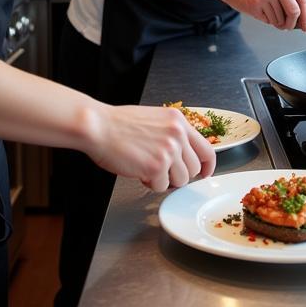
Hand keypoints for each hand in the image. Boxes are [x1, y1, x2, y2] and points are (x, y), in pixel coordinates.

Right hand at [84, 104, 215, 190]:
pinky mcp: (157, 166)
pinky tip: (137, 169)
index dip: (207, 166)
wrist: (98, 126)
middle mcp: (177, 134)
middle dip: (178, 174)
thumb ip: (171, 134)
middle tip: (160, 170)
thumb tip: (182, 155)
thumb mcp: (154, 120)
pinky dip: (149, 183)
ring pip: (180, 180)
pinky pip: (161, 186)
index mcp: (178, 121)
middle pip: (194, 169)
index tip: (204, 174)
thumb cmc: (118, 124)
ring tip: (146, 167)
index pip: (207, 149)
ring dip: (164, 179)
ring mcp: (169, 150)